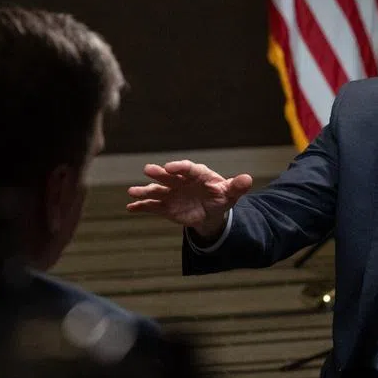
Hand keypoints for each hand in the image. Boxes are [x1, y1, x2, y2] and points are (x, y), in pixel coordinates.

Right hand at [126, 160, 252, 238]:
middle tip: (148, 170)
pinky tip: (130, 207)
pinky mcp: (166, 207)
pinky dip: (141, 206)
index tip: (170, 167)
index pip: (187, 168)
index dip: (179, 167)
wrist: (210, 211)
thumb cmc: (220, 197)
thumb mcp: (230, 193)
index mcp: (197, 174)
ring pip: (156, 191)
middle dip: (158, 174)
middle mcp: (180, 181)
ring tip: (132, 192)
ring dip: (144, 191)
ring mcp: (171, 193)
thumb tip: (247, 179)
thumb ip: (237, 186)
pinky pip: (152, 206)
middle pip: (168, 176)